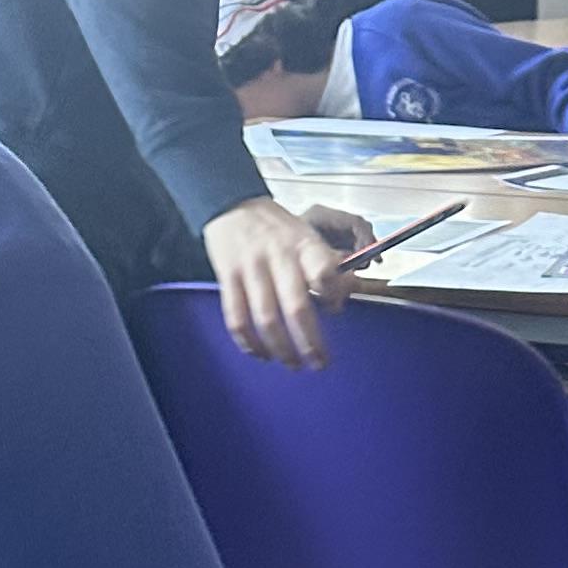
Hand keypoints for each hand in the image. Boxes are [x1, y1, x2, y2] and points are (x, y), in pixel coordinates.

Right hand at [205, 193, 365, 368]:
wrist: (232, 204)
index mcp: (304, 245)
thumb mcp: (306, 235)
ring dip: (281, 349)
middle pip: (297, 307)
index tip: (336, 310)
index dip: (334, 296)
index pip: (324, 272)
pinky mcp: (228, 278)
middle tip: (319, 363)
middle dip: (310, 342)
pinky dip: (249, 342)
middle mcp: (278, 257)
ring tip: (292, 364)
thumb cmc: (277, 229)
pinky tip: (261, 353)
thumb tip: (339, 302)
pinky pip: (236, 318)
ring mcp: (251, 269)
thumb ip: (323, 266)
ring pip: (266, 319)